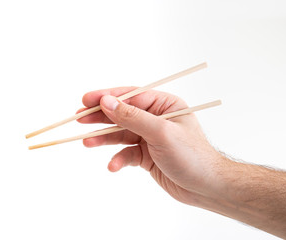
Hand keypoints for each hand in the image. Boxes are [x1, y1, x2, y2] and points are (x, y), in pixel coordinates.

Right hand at [77, 87, 226, 205]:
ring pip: (121, 134)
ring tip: (86, 142)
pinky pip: (126, 153)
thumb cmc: (192, 156)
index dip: (107, 97)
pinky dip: (118, 159)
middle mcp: (155, 119)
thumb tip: (106, 102)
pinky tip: (113, 166)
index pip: (131, 96)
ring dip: (104, 138)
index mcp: (164, 105)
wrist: (206, 188)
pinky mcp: (146, 155)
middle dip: (101, 117)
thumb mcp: (161, 132)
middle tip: (79, 119)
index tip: (87, 100)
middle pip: (122, 114)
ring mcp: (149, 137)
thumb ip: (132, 117)